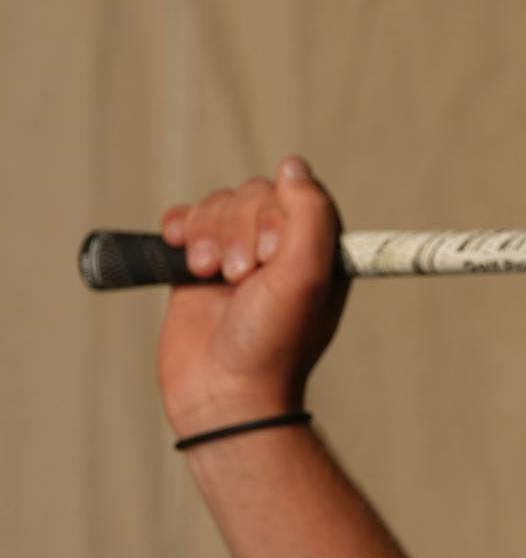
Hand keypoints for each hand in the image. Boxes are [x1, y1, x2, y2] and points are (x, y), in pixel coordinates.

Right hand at [156, 156, 351, 440]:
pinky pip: (184, 219)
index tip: (270, 258)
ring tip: (210, 276)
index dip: (272, 217)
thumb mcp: (307, 275)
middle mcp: (279, 248)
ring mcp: (236, 255)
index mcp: (316, 249)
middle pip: (250, 194)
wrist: (223, 392)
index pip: (292, 193)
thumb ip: (310, 214)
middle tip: (238, 277)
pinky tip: (178, 250)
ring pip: (216, 204)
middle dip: (236, 229)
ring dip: (207, 234)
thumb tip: (293, 165)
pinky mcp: (196, 267)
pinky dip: (179, 227)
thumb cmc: (273, 342)